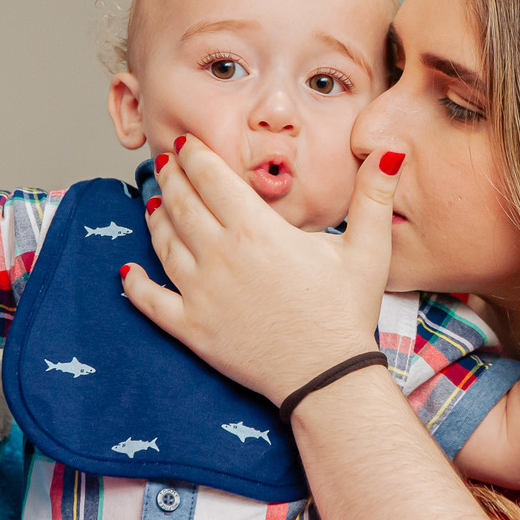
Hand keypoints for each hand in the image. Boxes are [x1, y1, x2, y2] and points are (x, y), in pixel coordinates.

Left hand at [121, 135, 403, 405]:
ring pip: (163, 243)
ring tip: (154, 200)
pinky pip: (150, 300)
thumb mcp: (369, 248)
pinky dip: (136, 283)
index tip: (188, 143)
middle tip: (166, 161)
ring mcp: (200, 292)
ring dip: (155, 216)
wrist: (327, 377)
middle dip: (171, 177)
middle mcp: (219, 255)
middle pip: (182, 204)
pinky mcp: (191, 327)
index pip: (212, 178)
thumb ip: (374, 195)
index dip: (195, 155)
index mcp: (256, 230)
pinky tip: (129, 270)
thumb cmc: (347, 312)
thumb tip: (390, 149)